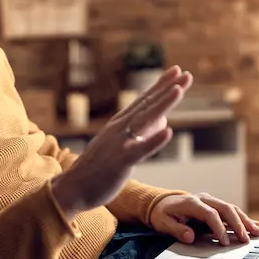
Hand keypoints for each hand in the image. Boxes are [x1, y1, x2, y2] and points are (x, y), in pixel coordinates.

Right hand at [52, 66, 192, 219]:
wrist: (72, 188)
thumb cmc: (98, 169)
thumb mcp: (121, 145)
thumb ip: (142, 133)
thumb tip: (164, 122)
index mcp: (120, 124)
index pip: (145, 101)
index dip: (162, 85)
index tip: (177, 70)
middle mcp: (120, 128)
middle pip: (148, 104)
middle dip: (168, 88)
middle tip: (185, 73)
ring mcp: (120, 143)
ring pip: (145, 120)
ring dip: (162, 104)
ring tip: (179, 89)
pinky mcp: (120, 161)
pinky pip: (139, 149)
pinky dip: (154, 140)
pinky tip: (168, 132)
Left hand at [150, 193, 258, 245]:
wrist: (161, 202)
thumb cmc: (162, 214)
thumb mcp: (163, 223)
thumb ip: (176, 229)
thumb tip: (190, 236)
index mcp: (192, 203)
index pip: (210, 214)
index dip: (219, 228)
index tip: (225, 242)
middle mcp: (204, 199)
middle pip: (226, 209)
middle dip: (238, 224)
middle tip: (246, 239)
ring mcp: (211, 201)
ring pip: (232, 209)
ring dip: (245, 220)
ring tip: (257, 232)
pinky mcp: (214, 205)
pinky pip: (231, 211)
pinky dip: (243, 218)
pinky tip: (255, 225)